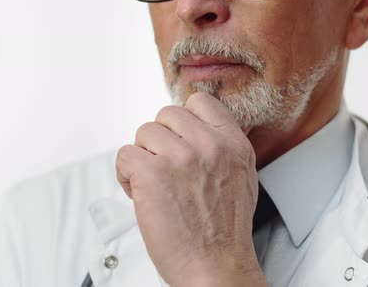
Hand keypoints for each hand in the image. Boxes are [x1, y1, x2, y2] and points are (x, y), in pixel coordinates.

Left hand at [116, 92, 266, 285]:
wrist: (215, 266)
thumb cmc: (225, 230)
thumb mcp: (242, 176)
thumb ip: (223, 146)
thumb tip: (198, 128)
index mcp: (233, 143)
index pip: (200, 101)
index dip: (183, 119)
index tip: (178, 138)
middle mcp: (209, 145)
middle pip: (167, 114)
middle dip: (160, 140)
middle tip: (164, 166)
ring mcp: (180, 157)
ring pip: (144, 133)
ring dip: (143, 157)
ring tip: (152, 183)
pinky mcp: (153, 174)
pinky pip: (125, 155)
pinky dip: (125, 174)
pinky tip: (138, 192)